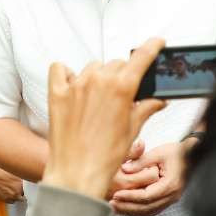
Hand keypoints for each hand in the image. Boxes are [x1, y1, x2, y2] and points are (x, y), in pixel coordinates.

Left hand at [40, 37, 166, 200]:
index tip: (156, 42)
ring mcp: (76, 85)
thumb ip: (146, 108)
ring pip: (93, 67)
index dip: (151, 47)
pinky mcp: (57, 93)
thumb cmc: (106, 156)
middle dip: (123, 75)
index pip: (140, 57)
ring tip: (99, 98)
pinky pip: (60, 69)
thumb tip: (158, 100)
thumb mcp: (133, 130)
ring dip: (99, 76)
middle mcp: (98, 81)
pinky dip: (67, 73)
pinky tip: (74, 87)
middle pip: (116, 64)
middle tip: (123, 94)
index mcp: (121, 88)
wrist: (77, 173)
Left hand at [110, 142, 186, 215]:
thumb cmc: (177, 152)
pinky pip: (153, 209)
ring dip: (132, 211)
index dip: (130, 196)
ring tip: (116, 208)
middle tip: (112, 204)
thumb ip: (141, 161)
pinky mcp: (169, 199)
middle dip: (128, 207)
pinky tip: (128, 208)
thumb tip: (124, 169)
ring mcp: (172, 199)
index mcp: (170, 184)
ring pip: (150, 211)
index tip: (116, 194)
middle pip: (147, 207)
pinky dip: (139, 210)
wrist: (193, 156)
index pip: (147, 196)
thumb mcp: (159, 152)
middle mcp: (172, 195)